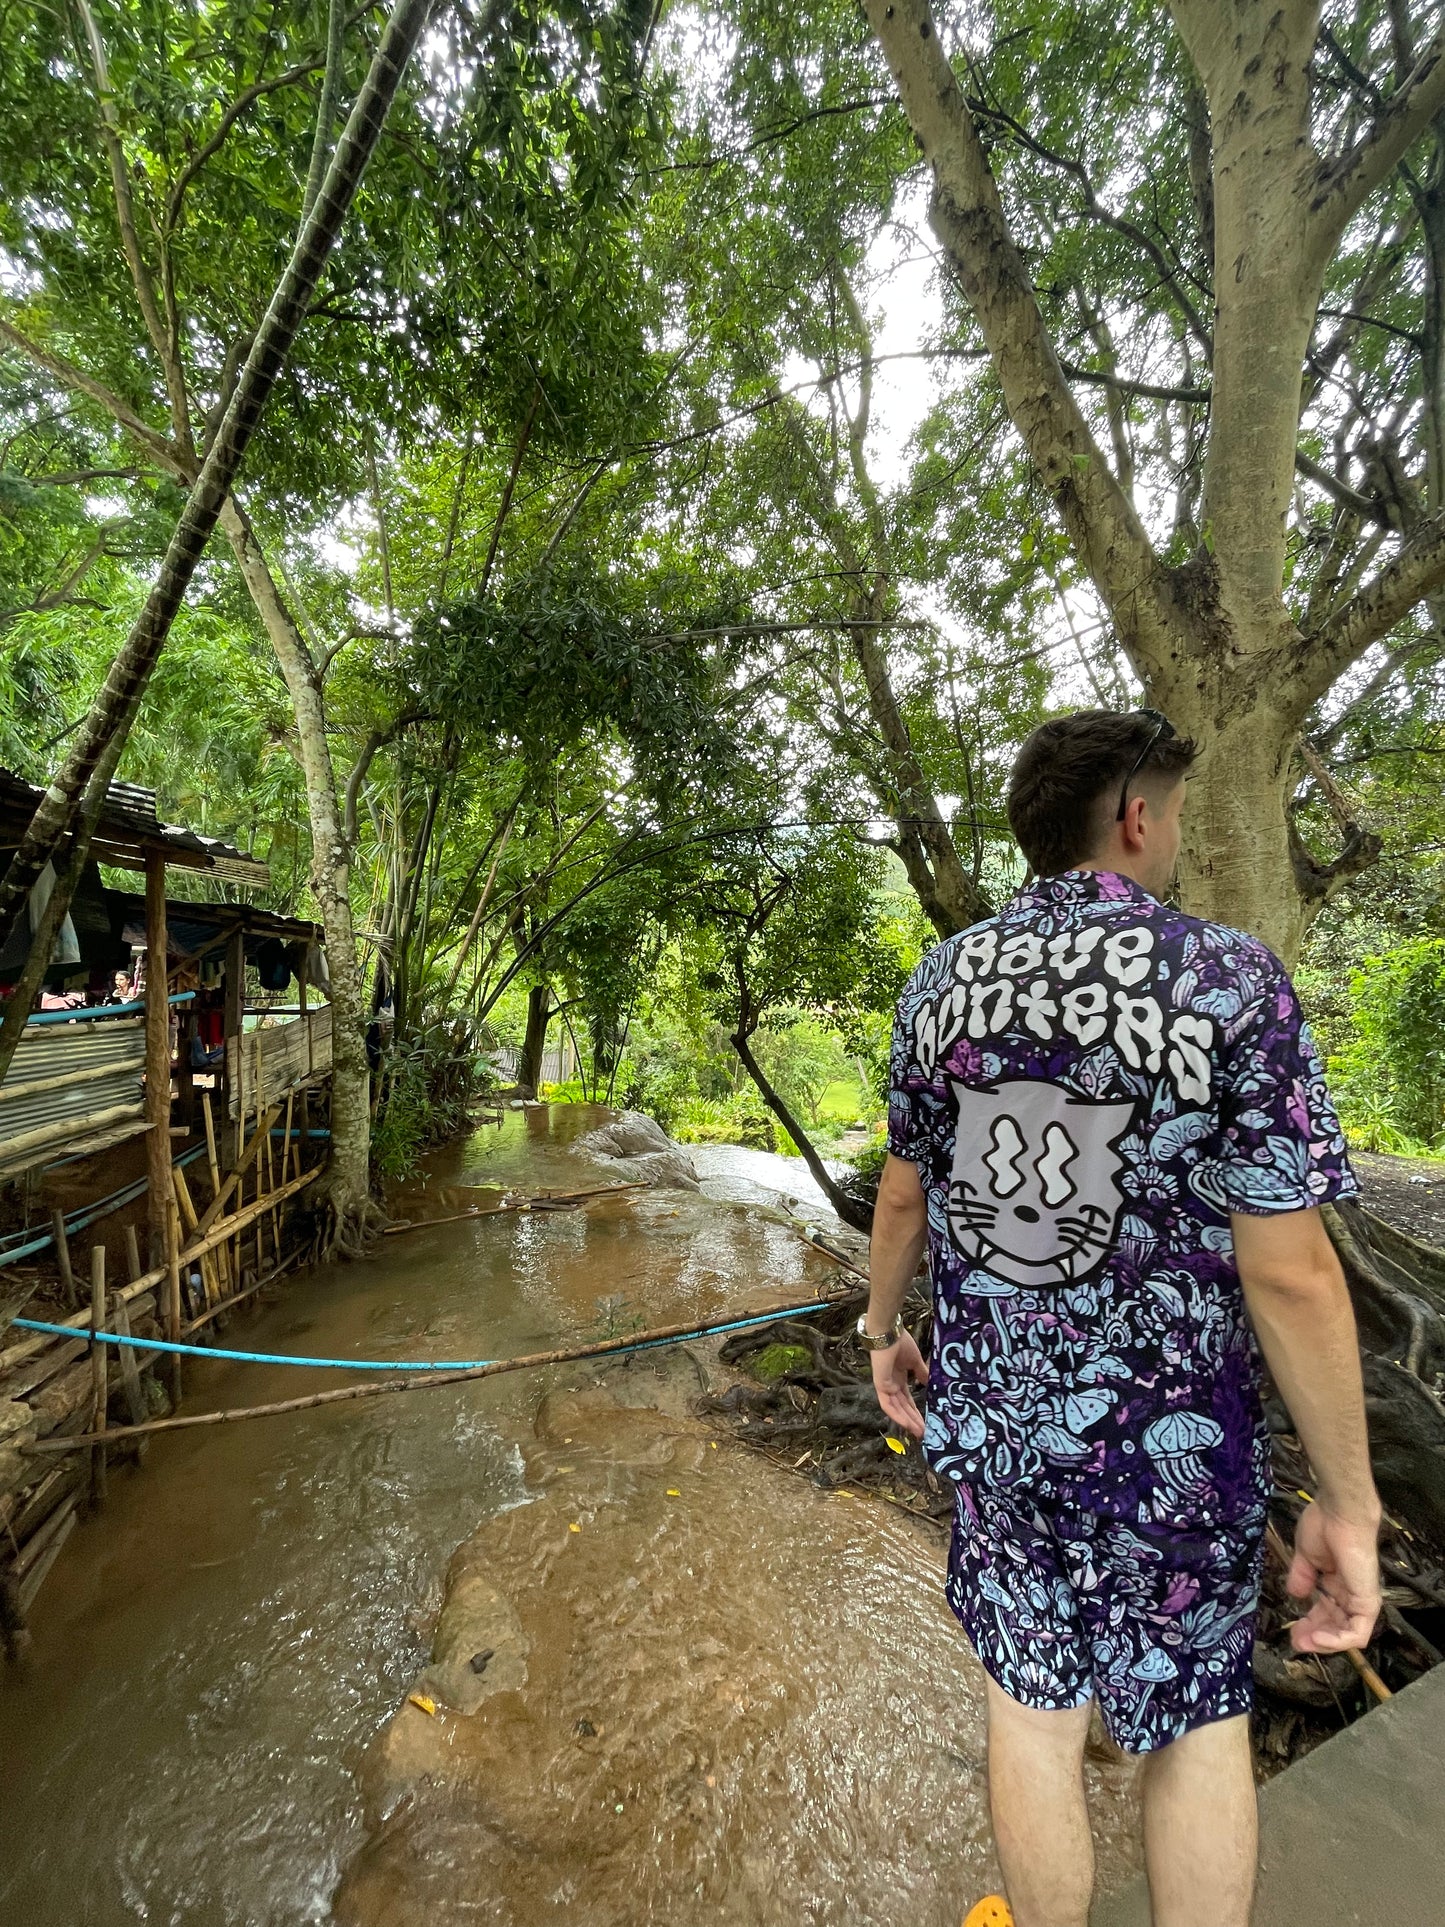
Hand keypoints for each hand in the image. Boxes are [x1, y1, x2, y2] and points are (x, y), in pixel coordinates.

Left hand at [869, 1329, 926, 1438]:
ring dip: (907, 1421)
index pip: (907, 1400)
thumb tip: (930, 1383)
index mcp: (898, 1379)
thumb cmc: (900, 1342)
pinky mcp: (880, 1384)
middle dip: (914, 1421)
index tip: (926, 1422)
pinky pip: (888, 1404)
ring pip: (896, 1409)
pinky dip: (897, 1415)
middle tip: (925, 1434)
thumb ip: (921, 1373)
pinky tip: (907, 1423)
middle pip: (903, 1408)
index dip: (916, 1412)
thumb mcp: (915, 1361)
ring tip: (919, 1432)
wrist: (889, 1332)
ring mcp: (885, 1386)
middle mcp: (891, 1385)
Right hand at [1286, 1502, 1381, 1653]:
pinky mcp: (1367, 1602)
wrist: (1338, 1514)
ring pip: (1347, 1635)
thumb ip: (1302, 1577)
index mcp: (1336, 1583)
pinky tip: (1317, 1637)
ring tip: (1304, 1643)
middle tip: (1295, 1642)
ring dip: (1325, 1643)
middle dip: (1315, 1637)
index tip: (1291, 1631)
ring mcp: (1360, 1599)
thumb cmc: (1322, 1526)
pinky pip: (1357, 1633)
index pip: (1325, 1613)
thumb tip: (1295, 1594)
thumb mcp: (1306, 1556)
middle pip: (1335, 1626)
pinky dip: (1337, 1641)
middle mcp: (1350, 1594)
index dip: (1309, 1624)